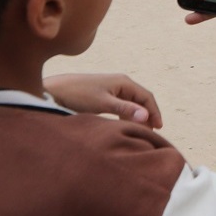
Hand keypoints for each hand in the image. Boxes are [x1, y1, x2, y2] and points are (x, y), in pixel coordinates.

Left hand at [43, 72, 162, 127]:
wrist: (56, 90)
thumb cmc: (78, 95)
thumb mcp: (103, 104)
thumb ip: (125, 109)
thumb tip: (146, 116)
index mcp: (124, 82)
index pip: (146, 97)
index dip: (154, 112)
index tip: (159, 128)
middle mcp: (120, 83)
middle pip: (141, 99)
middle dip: (147, 115)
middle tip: (150, 133)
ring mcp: (112, 88)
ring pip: (132, 103)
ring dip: (137, 116)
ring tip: (139, 131)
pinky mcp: (104, 94)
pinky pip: (122, 105)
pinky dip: (127, 115)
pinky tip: (124, 125)